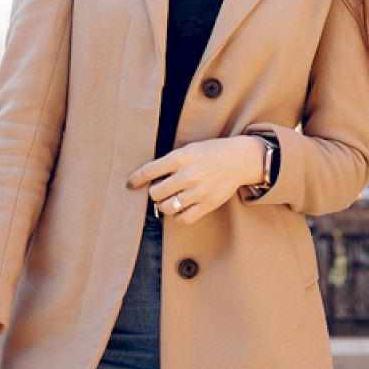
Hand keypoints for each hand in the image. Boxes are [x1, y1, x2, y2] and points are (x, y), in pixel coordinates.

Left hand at [126, 136, 263, 224]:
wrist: (238, 159)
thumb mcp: (188, 149)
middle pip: (155, 193)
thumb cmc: (210, 153)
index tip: (130, 184)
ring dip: (164, 205)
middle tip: (160, 190)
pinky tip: (180, 209)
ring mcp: (197, 191)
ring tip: (169, 200)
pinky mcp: (207, 204)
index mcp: (180, 158)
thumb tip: (149, 178)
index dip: (135, 179)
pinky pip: (183, 219)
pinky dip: (178, 216)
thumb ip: (170, 162)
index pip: (149, 171)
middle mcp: (187, 175)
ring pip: (167, 207)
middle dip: (154, 193)